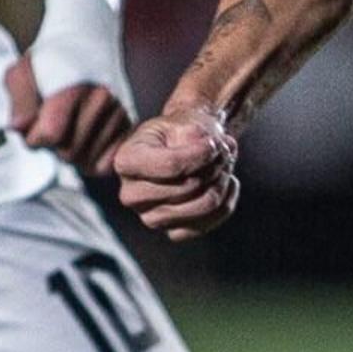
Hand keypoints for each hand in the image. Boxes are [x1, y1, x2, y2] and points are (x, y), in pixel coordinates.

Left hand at [7, 55, 136, 176]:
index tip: (34, 121)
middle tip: (53, 123)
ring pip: (86, 162)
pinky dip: (91, 159)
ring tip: (69, 127)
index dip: (33, 135)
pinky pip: (105, 165)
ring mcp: (120, 115)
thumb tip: (20, 129)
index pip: (49, 136)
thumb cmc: (50, 61)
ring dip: (72, 153)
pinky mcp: (130, 127)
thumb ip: (18, 102)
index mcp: (75, 87)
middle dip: (53, 145)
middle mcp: (103, 101)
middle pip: (67, 153)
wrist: (88, 42)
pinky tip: (84, 139)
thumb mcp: (22, 73)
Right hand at [114, 103, 242, 238]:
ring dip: (222, 181)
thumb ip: (196, 133)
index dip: (201, 154)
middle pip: (189, 187)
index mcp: (127, 161)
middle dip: (214, 166)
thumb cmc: (180, 132)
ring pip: (203, 206)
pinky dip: (225, 202)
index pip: (171, 165)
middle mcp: (131, 194)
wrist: (181, 147)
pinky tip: (224, 183)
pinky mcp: (171, 231)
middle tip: (224, 150)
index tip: (215, 142)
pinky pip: (209, 222)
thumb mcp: (184, 120)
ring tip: (226, 163)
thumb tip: (214, 150)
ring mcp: (149, 217)